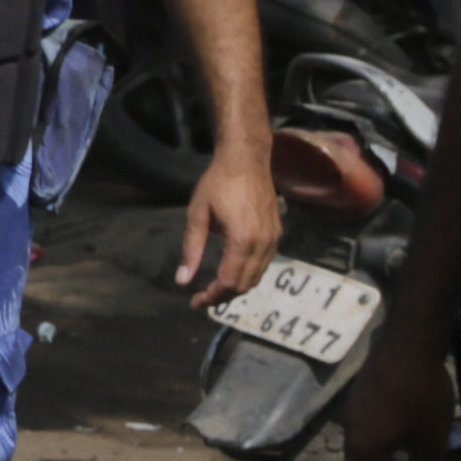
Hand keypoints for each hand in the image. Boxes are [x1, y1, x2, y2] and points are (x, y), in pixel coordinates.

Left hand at [176, 147, 283, 311]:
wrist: (247, 159)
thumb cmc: (218, 182)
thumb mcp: (197, 215)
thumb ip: (190, 249)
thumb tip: (182, 280)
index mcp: (243, 240)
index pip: (229, 282)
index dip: (212, 297)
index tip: (195, 302)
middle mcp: (263, 243)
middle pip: (245, 284)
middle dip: (223, 296)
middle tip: (201, 299)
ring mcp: (274, 239)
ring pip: (257, 276)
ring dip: (236, 287)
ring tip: (213, 289)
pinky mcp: (277, 233)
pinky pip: (264, 264)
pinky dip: (247, 274)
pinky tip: (230, 272)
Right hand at [329, 320, 453, 460]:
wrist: (407, 344)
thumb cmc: (420, 395)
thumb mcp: (433, 435)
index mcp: (364, 449)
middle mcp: (350, 433)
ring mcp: (351, 411)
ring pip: (366, 442)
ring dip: (386, 450)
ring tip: (415, 443)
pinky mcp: (358, 394)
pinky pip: (368, 423)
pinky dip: (384, 431)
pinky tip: (408, 417)